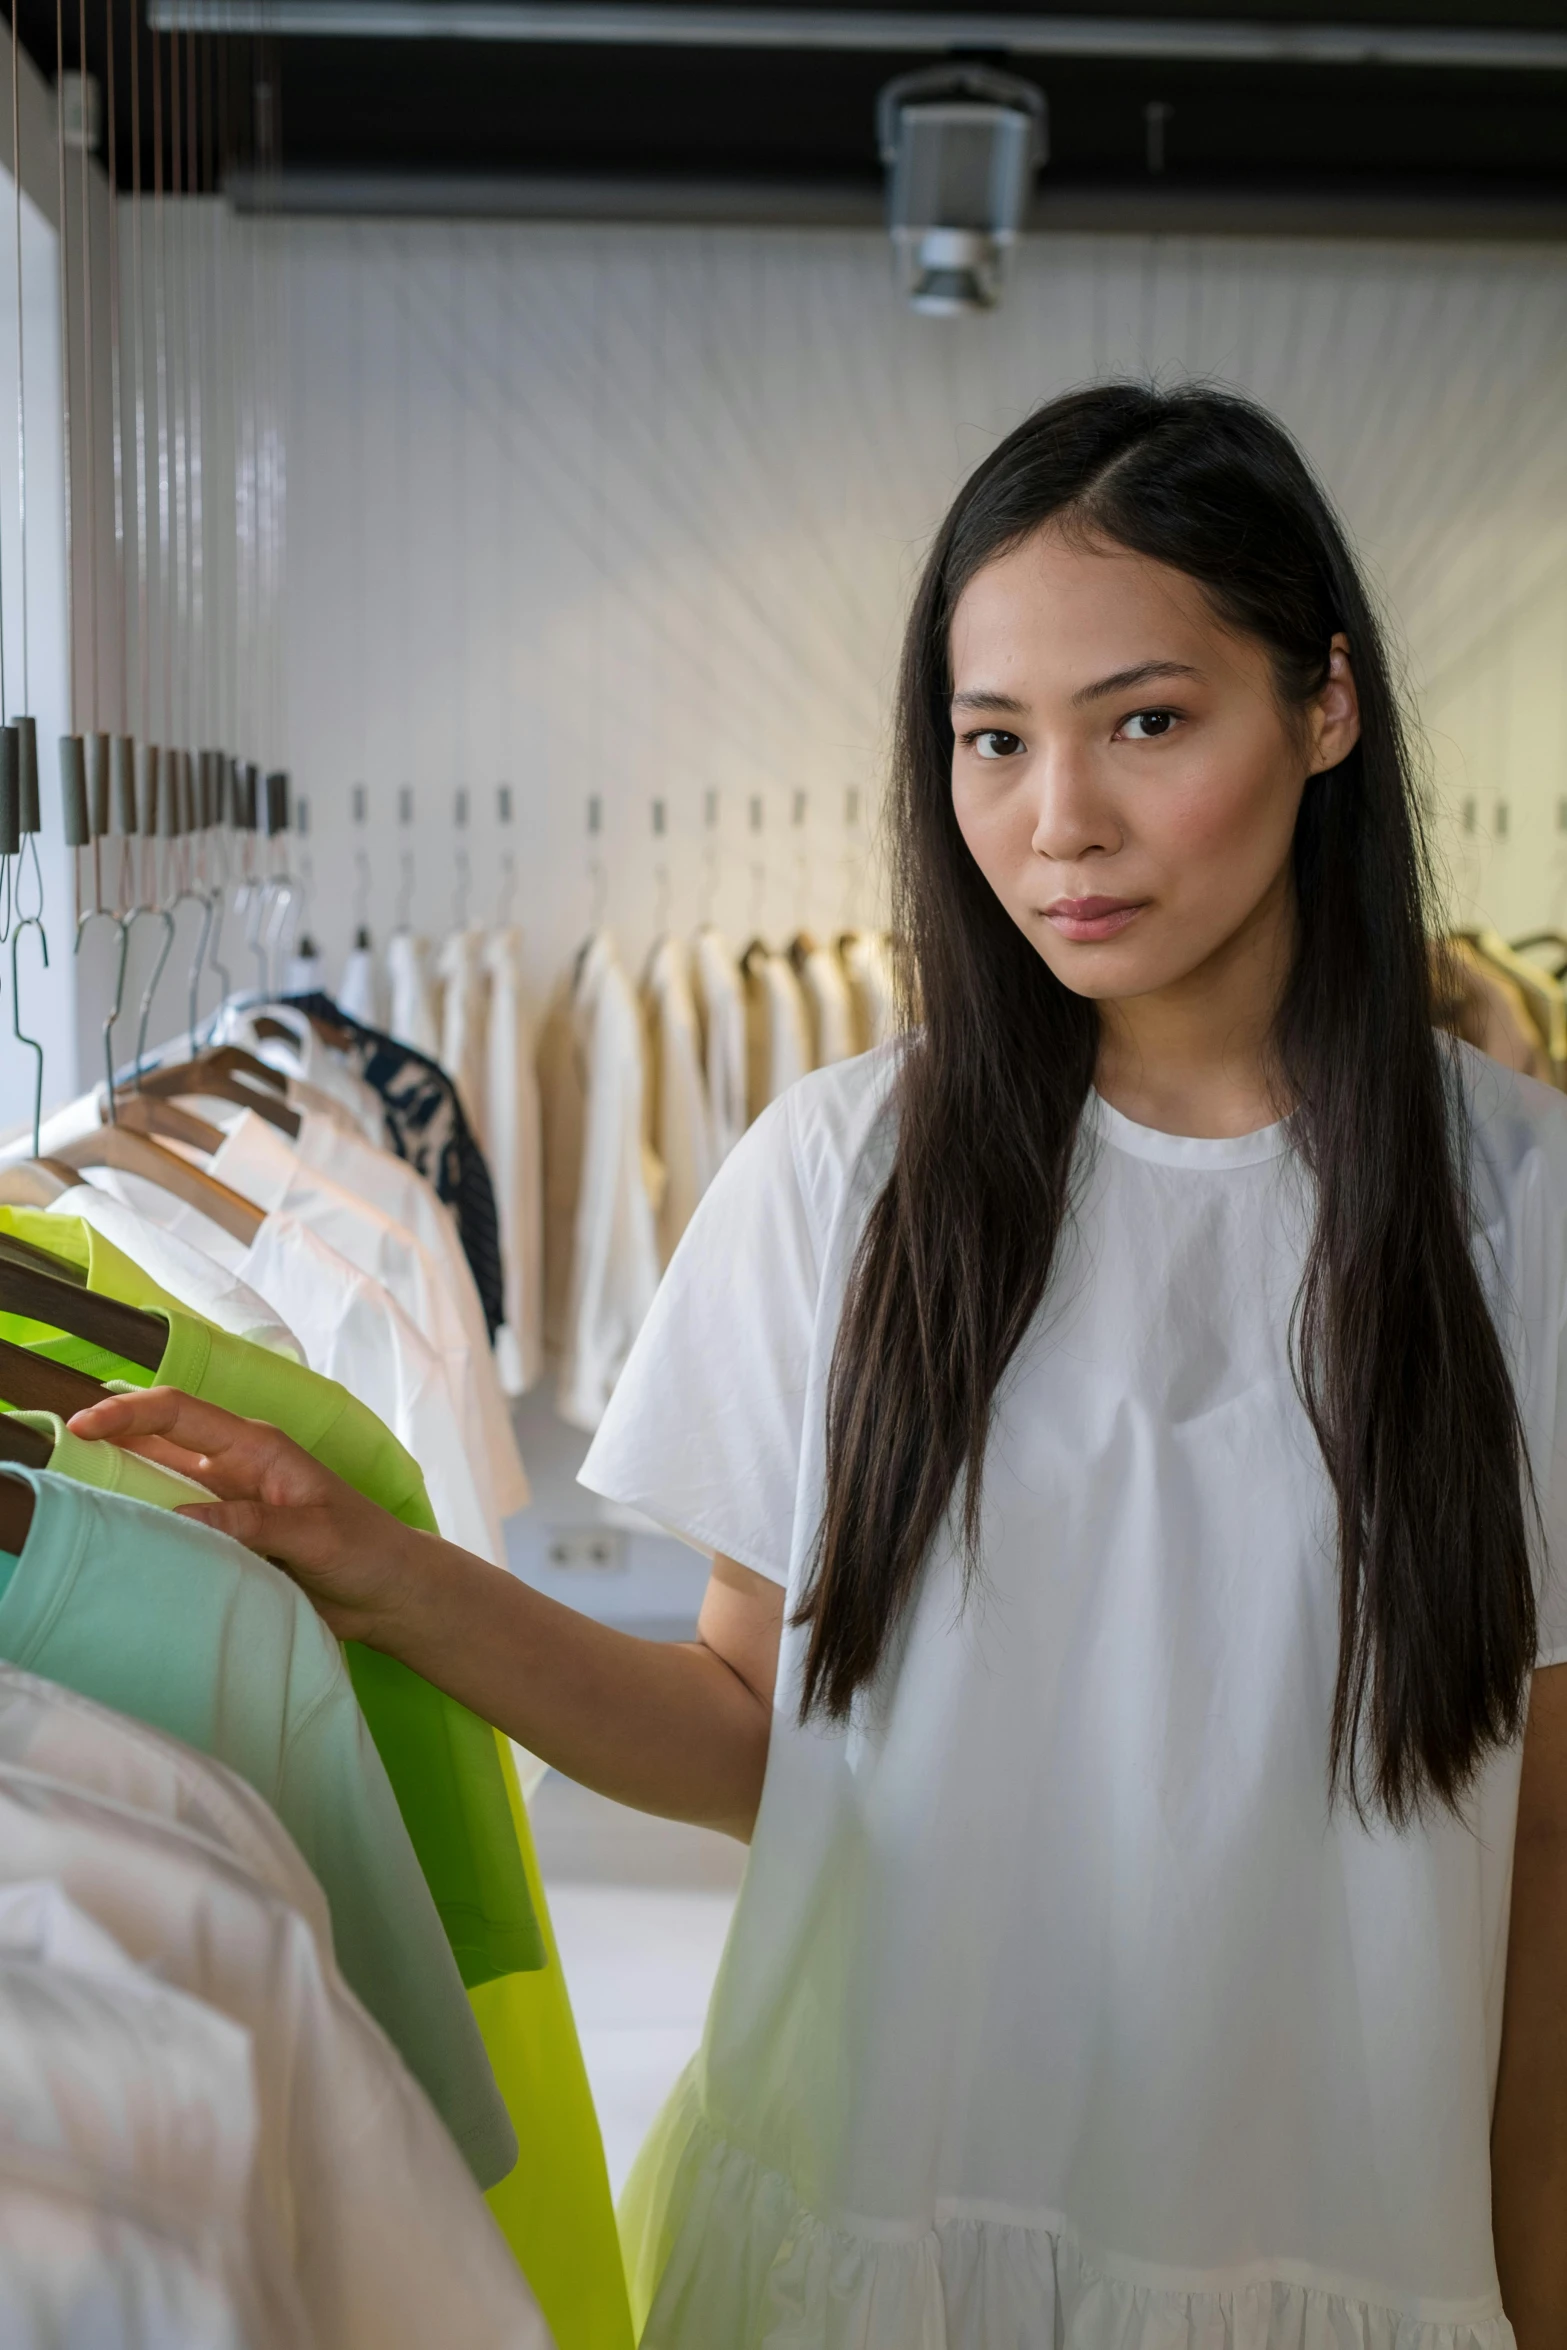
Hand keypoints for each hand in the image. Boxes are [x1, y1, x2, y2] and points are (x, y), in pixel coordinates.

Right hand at [66, 1387, 424, 1644]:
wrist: (390, 1593)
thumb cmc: (367, 1551)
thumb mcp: (315, 1536)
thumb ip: (254, 1526)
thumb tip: (181, 1518)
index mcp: (257, 1448)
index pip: (181, 1414)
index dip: (130, 1413)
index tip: (83, 1425)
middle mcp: (234, 1469)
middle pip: (158, 1444)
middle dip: (109, 1444)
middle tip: (58, 1463)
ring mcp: (226, 1505)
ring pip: (159, 1485)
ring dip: (122, 1488)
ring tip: (74, 1501)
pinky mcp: (225, 1540)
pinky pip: (174, 1528)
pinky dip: (146, 1529)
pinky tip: (118, 1543)